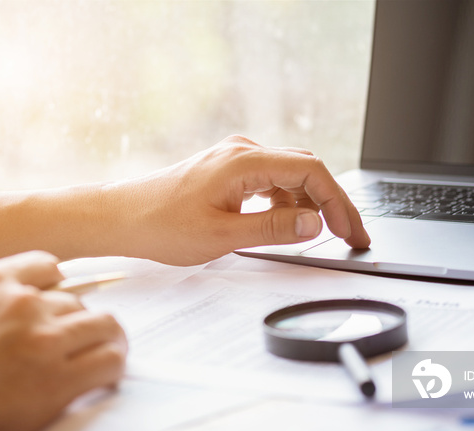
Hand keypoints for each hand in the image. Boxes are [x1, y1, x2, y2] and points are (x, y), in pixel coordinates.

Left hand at [104, 134, 370, 264]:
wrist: (122, 217)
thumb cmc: (161, 225)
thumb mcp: (222, 235)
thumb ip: (273, 229)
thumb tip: (315, 224)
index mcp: (243, 161)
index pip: (310, 171)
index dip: (337, 201)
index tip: (349, 230)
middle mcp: (243, 152)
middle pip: (305, 170)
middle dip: (332, 203)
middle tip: (351, 235)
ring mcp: (236, 160)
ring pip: (289, 177)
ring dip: (309, 205)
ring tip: (324, 235)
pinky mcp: (229, 172)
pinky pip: (271, 183)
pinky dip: (286, 204)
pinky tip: (288, 225)